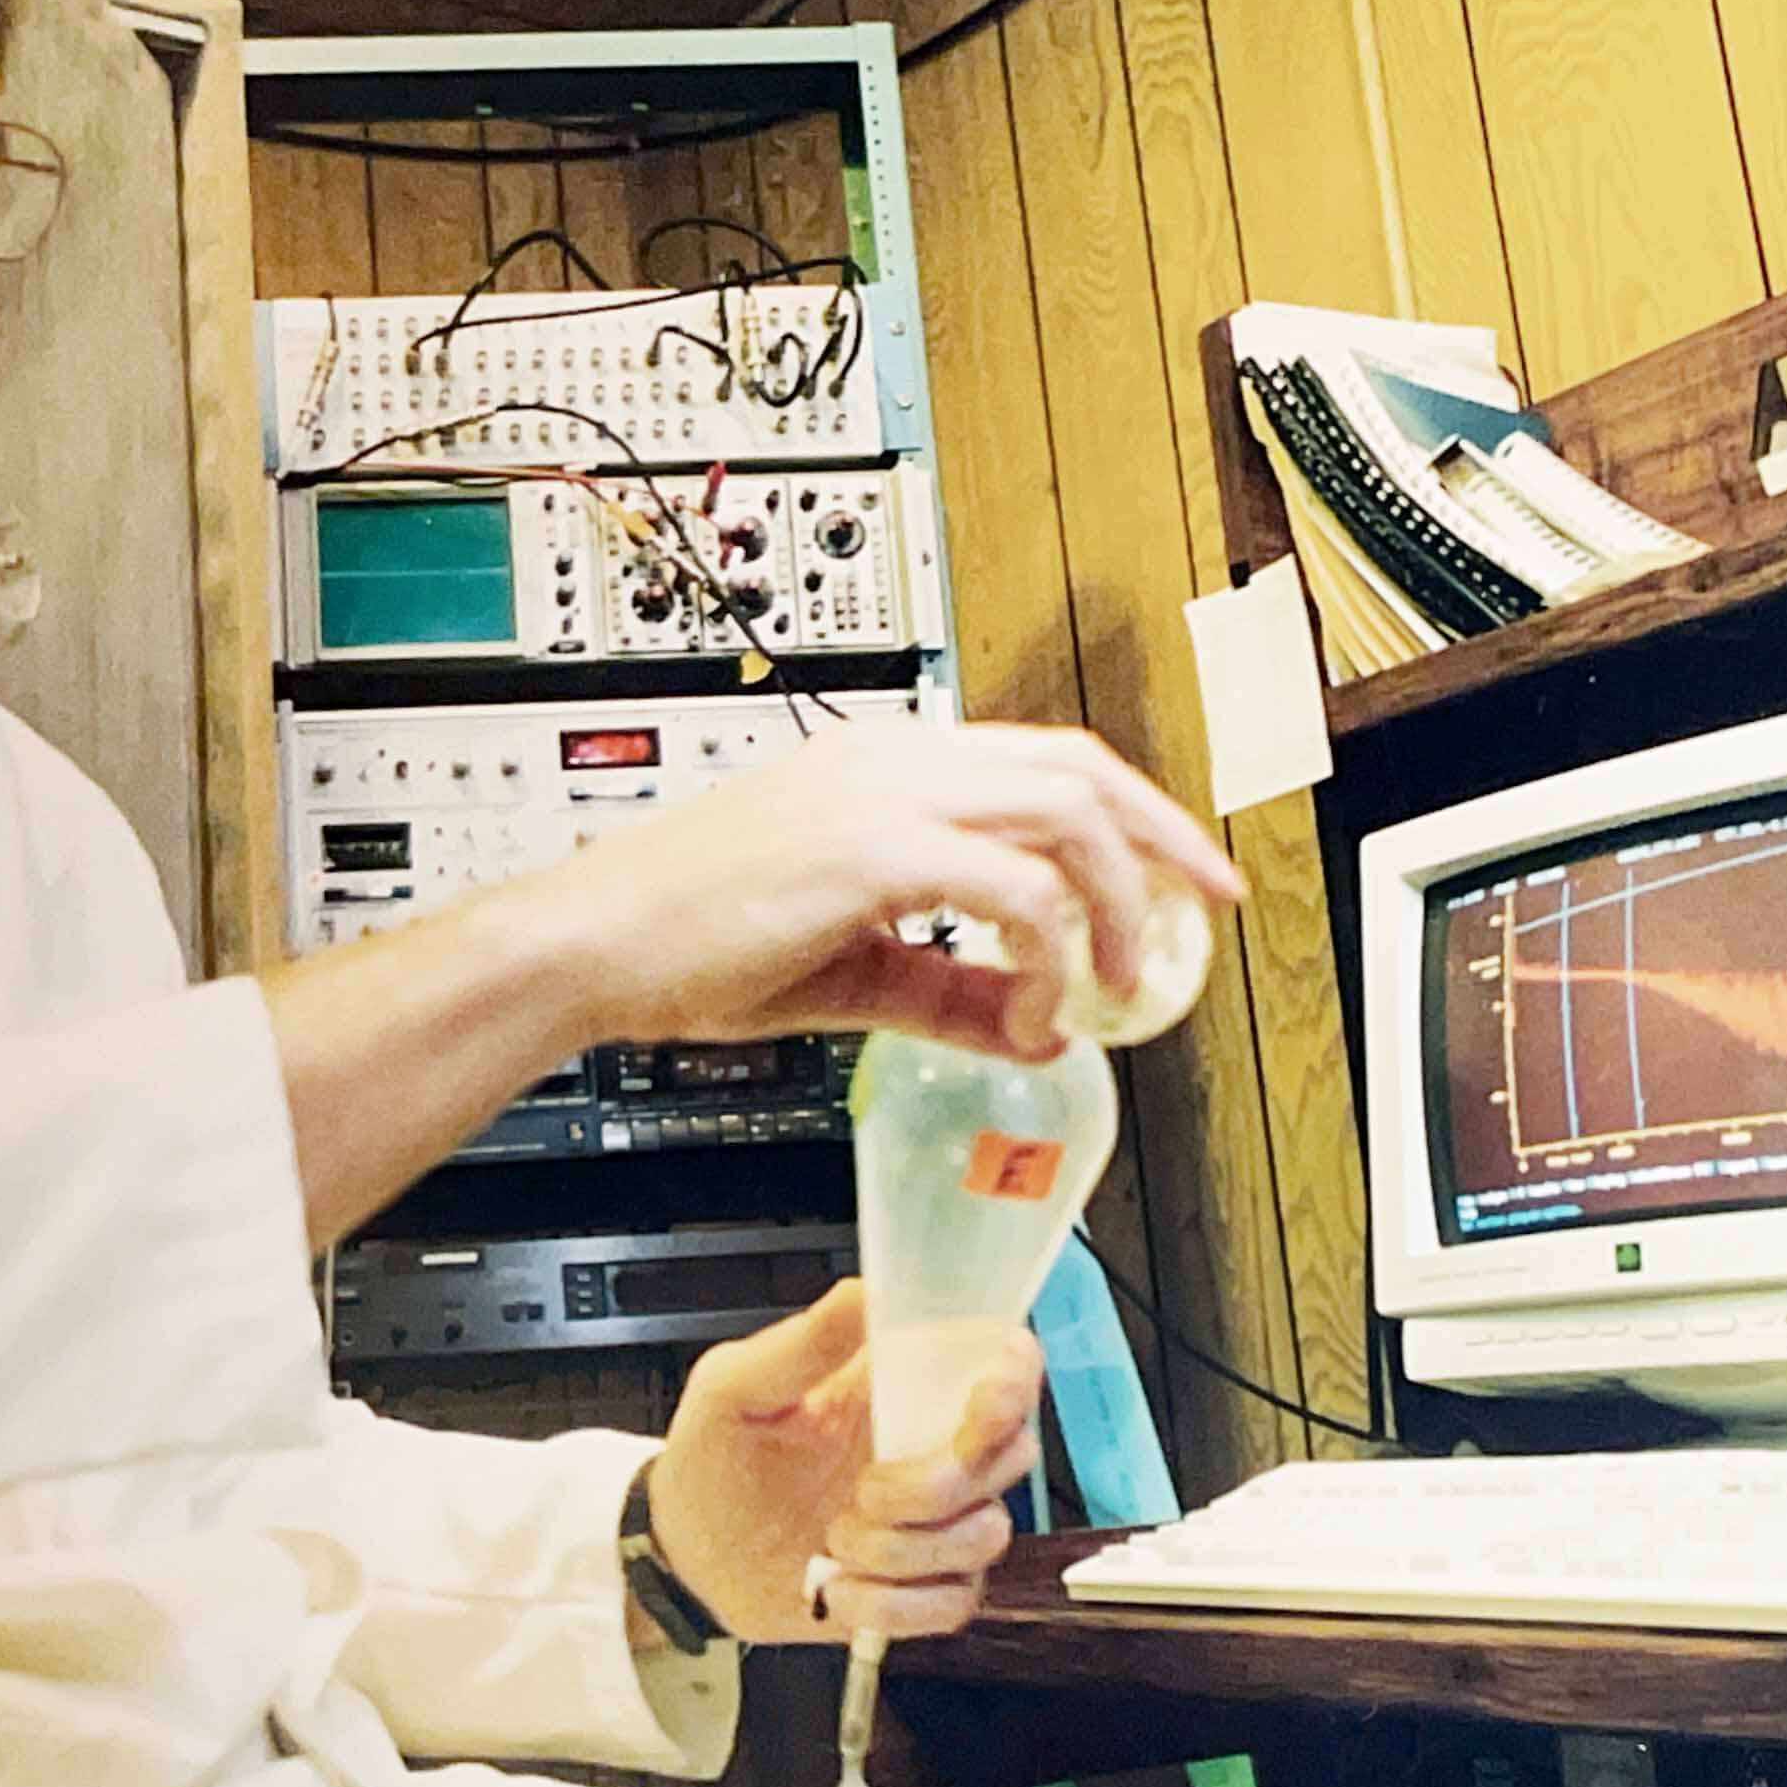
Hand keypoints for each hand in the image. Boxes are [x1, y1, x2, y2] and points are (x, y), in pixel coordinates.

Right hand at [521, 721, 1240, 1060]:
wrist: (586, 943)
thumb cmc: (677, 942)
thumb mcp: (844, 969)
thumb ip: (946, 988)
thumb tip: (1034, 1027)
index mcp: (877, 766)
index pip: (1039, 760)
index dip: (1127, 815)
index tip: (1172, 878)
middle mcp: (888, 759)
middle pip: (1078, 765)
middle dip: (1161, 839)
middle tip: (1201, 911)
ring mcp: (879, 794)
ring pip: (1063, 809)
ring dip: (1112, 896)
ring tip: (1113, 977)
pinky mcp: (868, 847)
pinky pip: (1010, 886)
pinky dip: (1044, 949)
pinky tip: (1029, 1007)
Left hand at [644, 1280, 1045, 1644]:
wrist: (688, 1551)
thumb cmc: (713, 1457)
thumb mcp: (736, 1387)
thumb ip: (804, 1343)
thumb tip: (867, 1294)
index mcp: (899, 1389)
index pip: (1001, 1365)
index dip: (1013, 1381)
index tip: (984, 1403)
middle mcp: (931, 1451)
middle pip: (1010, 1456)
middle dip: (940, 1483)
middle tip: (865, 1490)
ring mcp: (935, 1524)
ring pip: (984, 1536)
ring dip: (903, 1549)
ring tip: (834, 1541)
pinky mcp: (922, 1589)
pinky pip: (951, 1604)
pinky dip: (890, 1604)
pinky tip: (837, 1589)